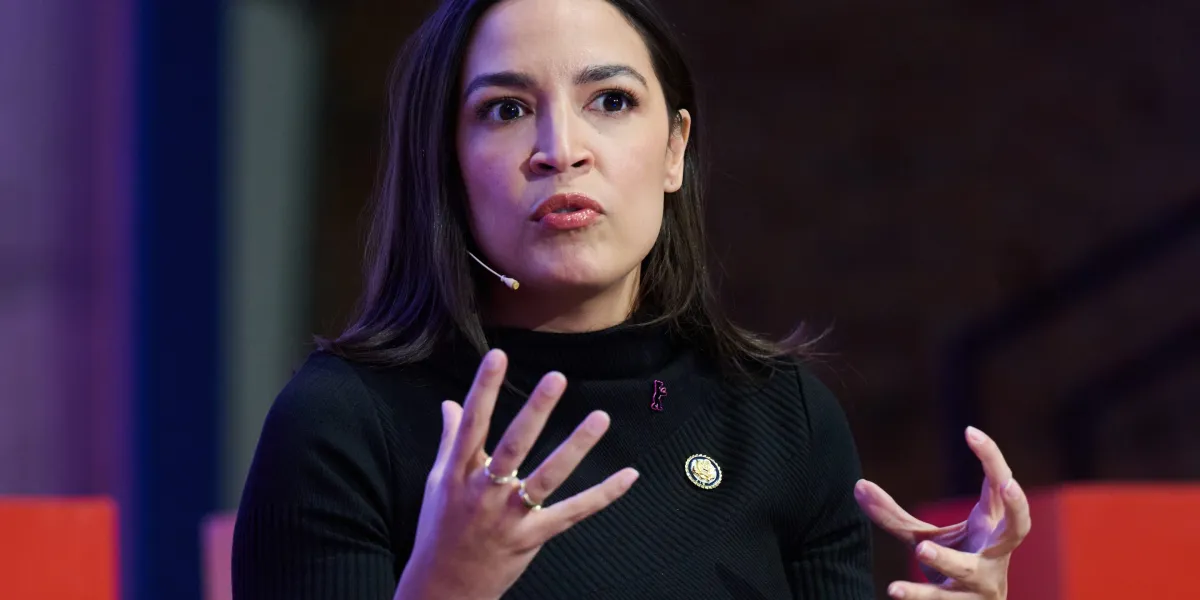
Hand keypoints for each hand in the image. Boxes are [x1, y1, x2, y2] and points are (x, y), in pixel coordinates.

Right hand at [394, 349, 638, 599]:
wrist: (443, 587)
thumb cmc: (440, 529)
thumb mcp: (439, 482)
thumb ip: (449, 440)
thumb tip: (449, 404)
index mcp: (459, 473)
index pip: (472, 423)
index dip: (483, 389)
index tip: (497, 356)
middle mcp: (484, 491)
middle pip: (513, 445)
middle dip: (535, 411)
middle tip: (556, 378)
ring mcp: (509, 516)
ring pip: (547, 476)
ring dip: (576, 446)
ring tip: (600, 417)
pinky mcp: (531, 537)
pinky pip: (573, 512)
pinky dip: (603, 494)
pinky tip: (629, 475)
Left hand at [854, 427, 1030, 599]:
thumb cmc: (954, 566)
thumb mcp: (925, 537)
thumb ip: (893, 515)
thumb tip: (858, 486)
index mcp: (991, 525)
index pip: (999, 486)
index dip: (992, 458)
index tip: (970, 431)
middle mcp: (996, 552)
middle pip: (1018, 529)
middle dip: (1017, 507)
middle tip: (1006, 484)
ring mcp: (985, 582)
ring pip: (971, 570)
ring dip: (948, 560)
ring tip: (920, 551)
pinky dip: (918, 596)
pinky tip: (894, 590)